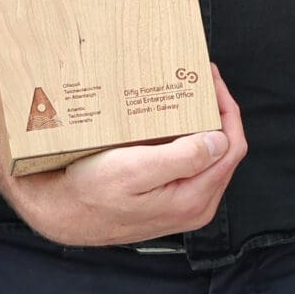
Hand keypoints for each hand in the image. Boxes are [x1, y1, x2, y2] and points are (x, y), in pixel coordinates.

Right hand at [7, 68, 248, 246]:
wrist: (63, 213)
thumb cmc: (91, 192)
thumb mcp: (134, 170)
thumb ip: (182, 158)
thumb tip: (219, 140)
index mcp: (194, 198)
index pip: (232, 148)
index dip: (227, 110)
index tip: (211, 80)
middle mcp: (196, 205)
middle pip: (225, 151)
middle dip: (218, 114)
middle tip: (201, 80)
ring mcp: (184, 205)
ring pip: (210, 157)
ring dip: (204, 125)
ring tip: (189, 96)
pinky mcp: (170, 201)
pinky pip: (192, 165)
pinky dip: (189, 139)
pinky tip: (174, 122)